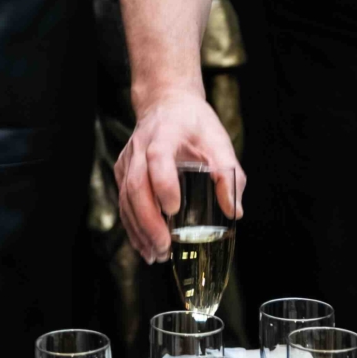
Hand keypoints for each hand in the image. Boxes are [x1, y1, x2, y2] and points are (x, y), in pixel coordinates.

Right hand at [115, 83, 243, 262]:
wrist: (166, 103)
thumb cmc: (194, 124)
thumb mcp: (219, 141)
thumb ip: (229, 175)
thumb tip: (233, 212)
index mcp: (165, 134)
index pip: (158, 159)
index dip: (163, 184)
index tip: (174, 209)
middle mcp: (140, 147)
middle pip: (135, 186)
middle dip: (148, 221)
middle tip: (165, 246)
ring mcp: (128, 160)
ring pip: (126, 198)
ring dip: (139, 229)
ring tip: (156, 254)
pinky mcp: (123, 171)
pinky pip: (123, 202)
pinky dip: (132, 226)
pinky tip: (145, 246)